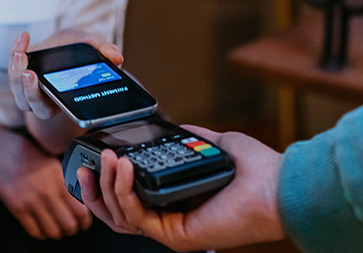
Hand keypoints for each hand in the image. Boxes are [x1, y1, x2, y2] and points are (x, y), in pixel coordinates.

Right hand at [0, 130, 92, 238]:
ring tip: (55, 226)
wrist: (1, 151)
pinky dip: (40, 233)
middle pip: (69, 225)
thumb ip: (65, 182)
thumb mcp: (53, 165)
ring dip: (56, 232)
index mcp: (59, 181)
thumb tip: (80, 198)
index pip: (81, 211)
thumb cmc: (28, 155)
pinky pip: (34, 231)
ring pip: (53, 232)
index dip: (85, 220)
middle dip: (72, 228)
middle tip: (71, 226)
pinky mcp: (17, 208)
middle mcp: (47, 193)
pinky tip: (41, 226)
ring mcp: (31, 202)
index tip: (84, 222)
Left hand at [8, 30, 122, 119]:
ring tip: (21, 53)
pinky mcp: (17, 71)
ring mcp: (26, 86)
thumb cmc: (76, 51)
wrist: (62, 43)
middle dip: (28, 89)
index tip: (48, 92)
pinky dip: (16, 50)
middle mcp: (40, 98)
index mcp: (58, 100)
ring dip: (16, 70)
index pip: (49, 109)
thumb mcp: (91, 46)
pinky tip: (24, 37)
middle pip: (29, 102)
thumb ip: (104, 51)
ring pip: (15, 87)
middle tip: (30, 73)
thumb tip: (118, 58)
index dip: (45, 104)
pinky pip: (11, 66)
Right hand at [80, 126, 286, 250]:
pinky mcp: (175, 236)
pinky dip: (123, 192)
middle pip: (115, 214)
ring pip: (120, 218)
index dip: (106, 185)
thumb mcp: (216, 143)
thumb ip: (193, 137)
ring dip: (105, 187)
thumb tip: (176, 127)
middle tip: (85, 166)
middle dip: (93, 191)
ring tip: (106, 159)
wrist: (278, 186)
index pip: (130, 201)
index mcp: (176, 201)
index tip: (94, 161)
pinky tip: (123, 168)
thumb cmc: (258, 170)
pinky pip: (137, 218)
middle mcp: (170, 219)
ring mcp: (171, 230)